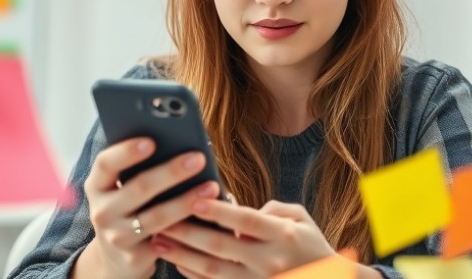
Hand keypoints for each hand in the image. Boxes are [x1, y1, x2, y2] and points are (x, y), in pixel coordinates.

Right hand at [72, 137, 220, 278]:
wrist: (116, 256)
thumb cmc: (129, 207)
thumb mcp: (123, 188)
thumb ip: (140, 168)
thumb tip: (179, 143)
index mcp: (97, 185)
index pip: (106, 164)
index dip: (127, 152)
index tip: (151, 141)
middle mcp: (102, 211)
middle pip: (138, 188)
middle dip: (171, 172)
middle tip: (198, 158)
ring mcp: (117, 236)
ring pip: (156, 216)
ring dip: (186, 201)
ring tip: (211, 187)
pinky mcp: (135, 256)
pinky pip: (167, 239)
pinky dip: (189, 225)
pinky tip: (207, 214)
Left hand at [152, 199, 336, 277]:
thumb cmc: (312, 246)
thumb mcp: (301, 218)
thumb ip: (271, 209)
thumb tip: (239, 210)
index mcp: (283, 236)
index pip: (246, 221)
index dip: (219, 211)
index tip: (194, 199)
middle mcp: (270, 261)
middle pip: (221, 247)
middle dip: (188, 233)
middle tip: (162, 219)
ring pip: (213, 271)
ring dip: (183, 256)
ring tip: (159, 242)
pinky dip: (194, 275)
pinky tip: (177, 262)